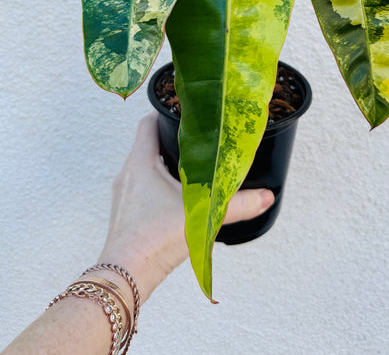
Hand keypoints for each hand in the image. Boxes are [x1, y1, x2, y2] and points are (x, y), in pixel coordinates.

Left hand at [98, 113, 274, 301]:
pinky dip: (157, 187)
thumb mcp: (202, 215)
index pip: (148, 123)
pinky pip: (140, 190)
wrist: (126, 276)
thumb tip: (266, 196)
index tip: (185, 112)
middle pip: (147, 145)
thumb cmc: (154, 239)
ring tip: (190, 169)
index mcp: (140, 162)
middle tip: (196, 140)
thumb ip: (237, 205)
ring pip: (144, 169)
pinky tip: (175, 200)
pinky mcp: (124, 215)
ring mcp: (123, 195)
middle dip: (170, 141)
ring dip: (164, 166)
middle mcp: (127, 174)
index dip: (165, 113)